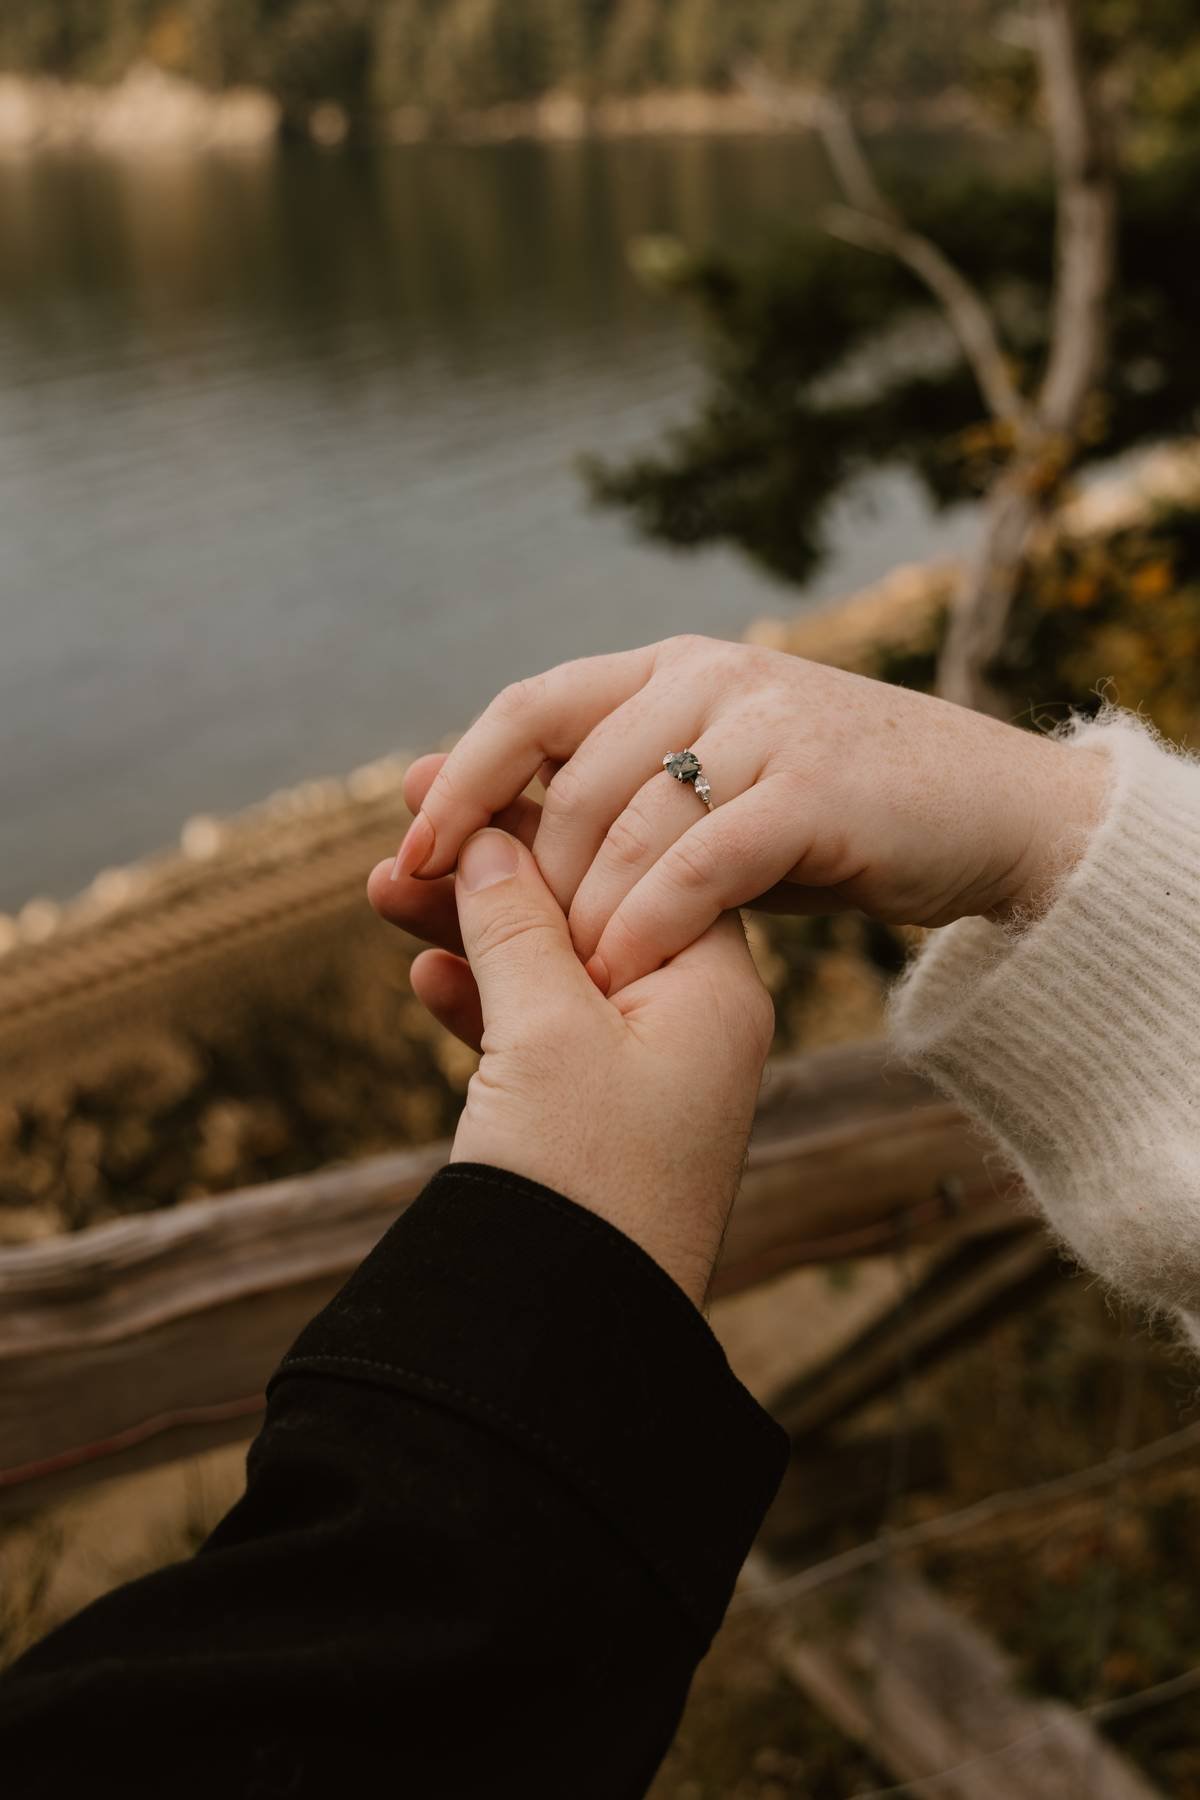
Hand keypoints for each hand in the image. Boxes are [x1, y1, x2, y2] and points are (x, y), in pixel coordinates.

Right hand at [368, 784, 772, 1307]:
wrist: (571, 1343)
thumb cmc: (583, 1181)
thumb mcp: (545, 1030)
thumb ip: (514, 920)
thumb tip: (484, 836)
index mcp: (710, 984)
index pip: (636, 853)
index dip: (550, 806)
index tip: (474, 770)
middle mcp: (685, 1021)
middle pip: (584, 903)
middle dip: (492, 864)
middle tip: (411, 810)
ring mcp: (638, 1074)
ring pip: (546, 969)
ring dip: (468, 929)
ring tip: (381, 886)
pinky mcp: (589, 1121)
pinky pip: (533, 1036)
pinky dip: (480, 1002)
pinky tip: (424, 975)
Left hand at [389, 636, 1111, 994]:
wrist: (992, 813)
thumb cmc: (834, 816)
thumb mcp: (710, 793)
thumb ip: (605, 797)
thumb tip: (463, 814)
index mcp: (670, 668)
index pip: (528, 707)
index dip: (458, 780)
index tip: (406, 858)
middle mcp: (710, 678)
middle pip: (569, 777)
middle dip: (517, 874)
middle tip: (492, 954)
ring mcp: (767, 725)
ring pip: (629, 823)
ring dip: (582, 915)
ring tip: (561, 987)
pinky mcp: (816, 791)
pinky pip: (703, 862)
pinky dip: (651, 924)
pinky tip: (625, 978)